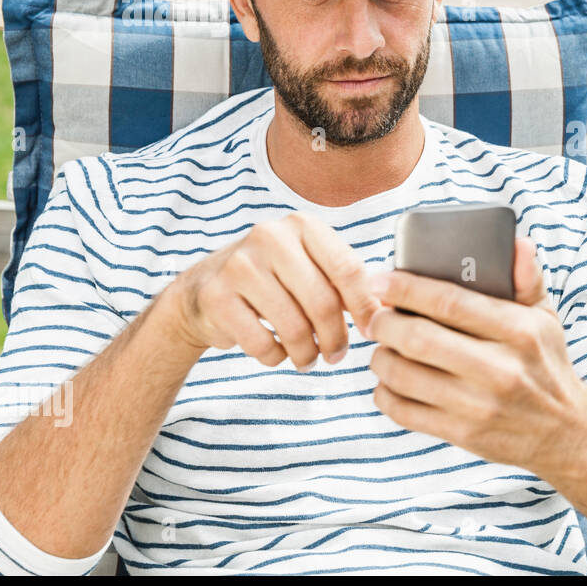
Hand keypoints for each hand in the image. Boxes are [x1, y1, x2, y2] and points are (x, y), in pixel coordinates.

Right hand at [169, 211, 381, 369]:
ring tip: (309, 360)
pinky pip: (261, 342)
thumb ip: (343, 281)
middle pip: (323, 301)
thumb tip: (384, 314)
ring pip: (293, 326)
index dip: (365, 305)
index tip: (372, 330)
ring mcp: (240, 264)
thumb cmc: (273, 280)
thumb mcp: (309, 266)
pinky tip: (277, 353)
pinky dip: (275, 357)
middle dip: (335, 338)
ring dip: (307, 353)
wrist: (202, 288)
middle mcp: (271, 237)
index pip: (348, 268)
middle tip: (337, 356)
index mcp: (303, 225)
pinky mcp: (216, 296)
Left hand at [365, 237, 586, 472]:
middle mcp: (500, 369)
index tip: (380, 279)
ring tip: (384, 348)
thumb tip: (517, 243)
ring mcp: (481, 405)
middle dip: (385, 323)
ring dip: (382, 358)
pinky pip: (405, 412)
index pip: (450, 302)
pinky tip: (391, 382)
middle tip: (377, 317)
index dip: (406, 288)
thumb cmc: (547, 365)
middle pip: (419, 338)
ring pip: (405, 376)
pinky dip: (386, 394)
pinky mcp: (464, 434)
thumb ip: (528, 280)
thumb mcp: (546, 319)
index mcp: (519, 332)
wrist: (565, 432)